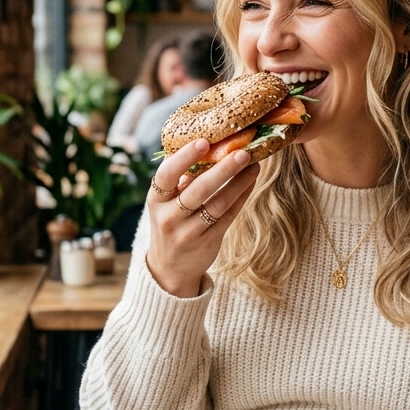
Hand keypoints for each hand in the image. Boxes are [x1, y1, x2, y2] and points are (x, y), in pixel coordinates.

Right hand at [145, 139, 259, 297]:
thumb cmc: (171, 222)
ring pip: (217, 204)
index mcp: (156, 200)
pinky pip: (228, 216)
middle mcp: (169, 217)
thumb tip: (208, 144)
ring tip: (253, 165)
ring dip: (238, 182)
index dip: (184, 158)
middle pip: (198, 190)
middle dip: (222, 169)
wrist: (170, 268)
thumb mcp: (166, 202)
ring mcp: (188, 232)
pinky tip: (250, 181)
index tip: (204, 142)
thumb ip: (181, 178)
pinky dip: (241, 196)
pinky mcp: (208, 242)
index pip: (166, 175)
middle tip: (242, 152)